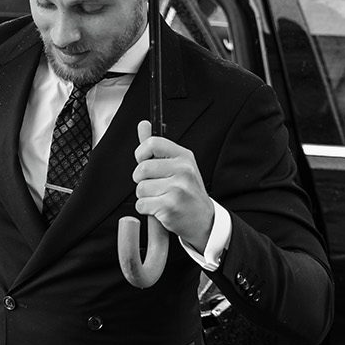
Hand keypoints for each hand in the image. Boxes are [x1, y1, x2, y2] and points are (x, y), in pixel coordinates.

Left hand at [133, 120, 214, 247]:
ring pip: (140, 188)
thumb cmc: (187, 191)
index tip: (143, 162)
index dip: (141, 153)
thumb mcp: (178, 165)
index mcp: (184, 157)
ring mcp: (178, 189)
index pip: (152, 143)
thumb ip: (157, 147)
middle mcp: (183, 170)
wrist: (204, 220)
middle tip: (155, 186)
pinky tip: (160, 209)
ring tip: (161, 198)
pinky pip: (141, 204)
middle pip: (141, 169)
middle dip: (141, 180)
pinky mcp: (170, 206)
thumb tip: (143, 123)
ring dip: (145, 196)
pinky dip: (146, 209)